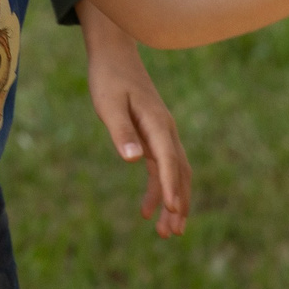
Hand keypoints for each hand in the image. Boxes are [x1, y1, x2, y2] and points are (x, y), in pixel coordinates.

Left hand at [79, 2, 190, 236]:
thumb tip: (132, 160)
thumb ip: (121, 131)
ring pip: (174, 172)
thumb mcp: (109, 104)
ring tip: (168, 233)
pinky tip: (148, 210)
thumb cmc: (109, 79)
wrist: (114, 55)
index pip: (167, 159)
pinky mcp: (153, 136)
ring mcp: (161, 133)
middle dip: (179, 202)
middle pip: (179, 171)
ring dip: (173, 200)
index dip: (171, 185)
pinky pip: (162, 168)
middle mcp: (165, 129)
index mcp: (156, 122)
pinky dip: (159, 189)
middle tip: (173, 233)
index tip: (173, 209)